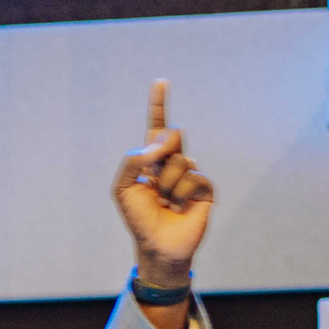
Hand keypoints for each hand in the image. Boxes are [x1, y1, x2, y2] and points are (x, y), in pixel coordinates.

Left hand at [112, 79, 214, 287]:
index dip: (158, 105)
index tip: (160, 82)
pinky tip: (180, 206)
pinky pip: (194, 177)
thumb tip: (159, 143)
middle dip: (162, 150)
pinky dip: (182, 193)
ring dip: (167, 183)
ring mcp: (190, 174)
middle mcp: (172, 162)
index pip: (156, 127)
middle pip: (172, 134)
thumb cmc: (138, 218)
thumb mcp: (123, 188)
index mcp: (152, 160)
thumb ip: (133, 160)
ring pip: (181, 160)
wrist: (157, 245)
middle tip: (156, 175)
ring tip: (166, 200)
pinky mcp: (205, 189)